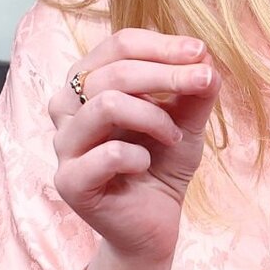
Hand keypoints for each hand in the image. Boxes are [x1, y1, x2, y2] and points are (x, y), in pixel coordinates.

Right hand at [48, 28, 220, 264]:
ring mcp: (63, 145)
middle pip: (113, 71)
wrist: (154, 223)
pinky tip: (146, 166)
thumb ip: (194, 91)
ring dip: (153, 117)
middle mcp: (67, 108)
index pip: (118, 45)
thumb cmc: (162, 165)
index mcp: (88, 83)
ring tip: (174, 137)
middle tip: (204, 82)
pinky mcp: (69, 181)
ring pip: (105, 104)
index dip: (161, 45)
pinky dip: (139, 156)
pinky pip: (108, 153)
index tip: (200, 52)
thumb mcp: (187, 122)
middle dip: (166, 74)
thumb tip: (206, 58)